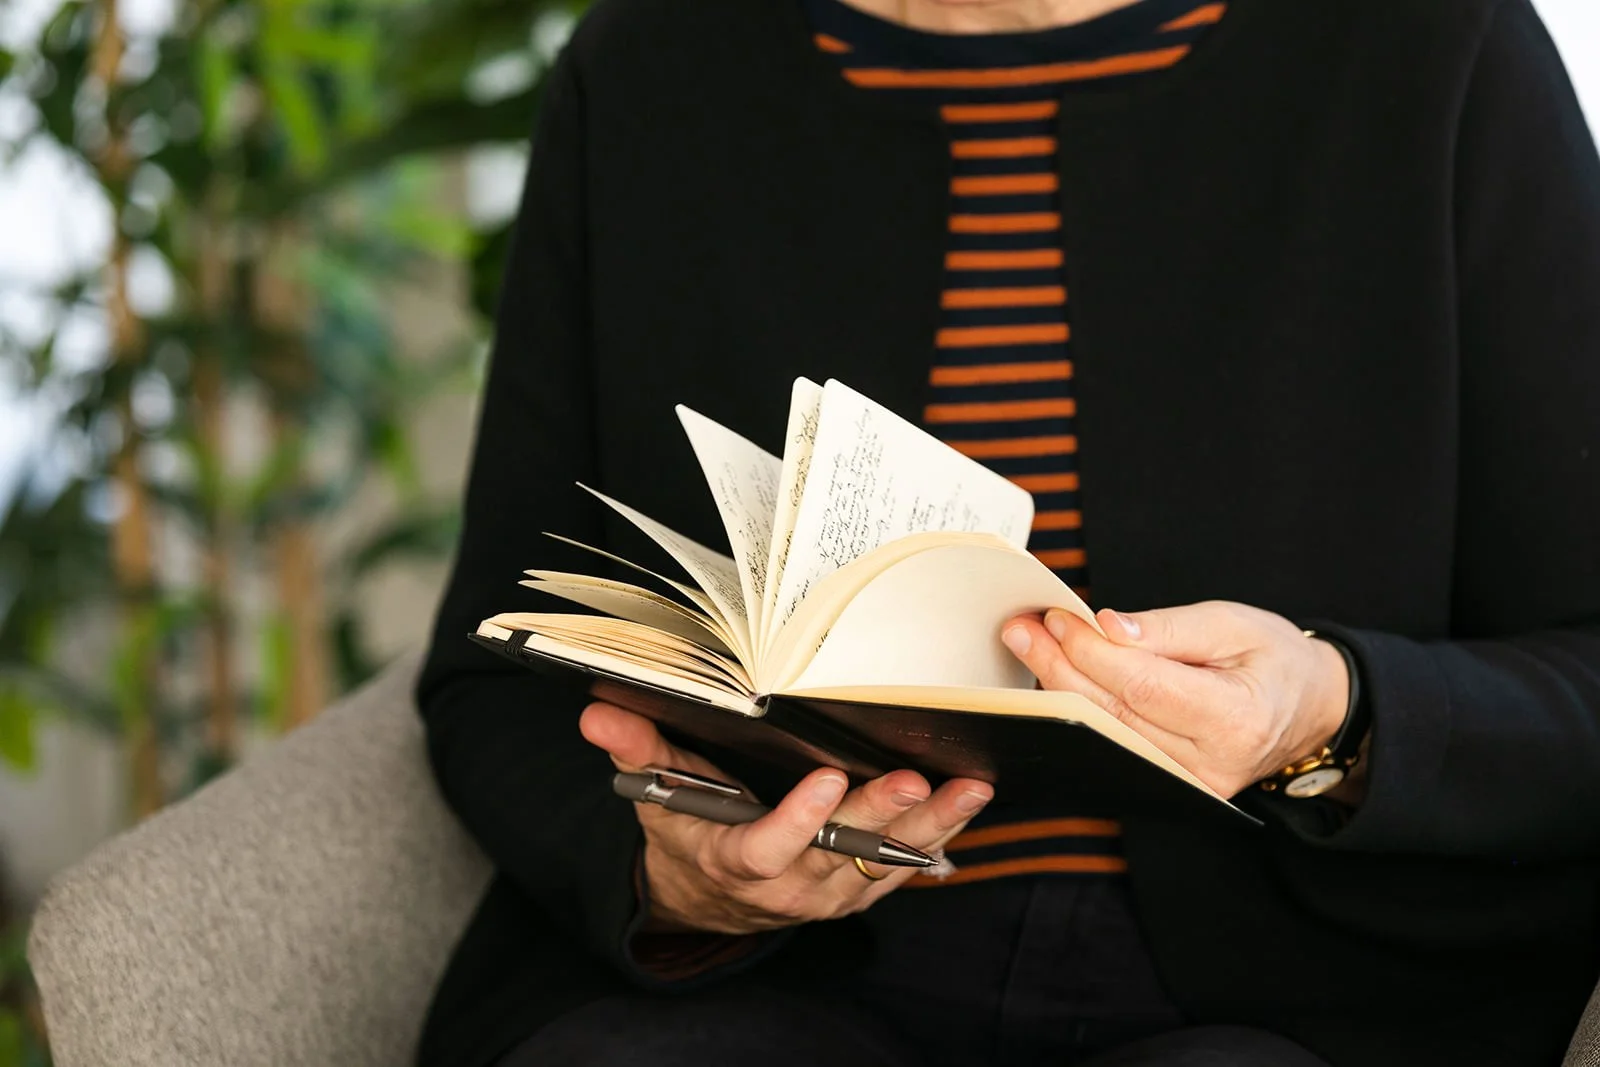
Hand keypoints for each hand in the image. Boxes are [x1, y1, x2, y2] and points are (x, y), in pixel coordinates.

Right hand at [579, 702, 992, 934]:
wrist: (710, 896)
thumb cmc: (689, 831)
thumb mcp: (657, 794)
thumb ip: (636, 752)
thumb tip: (596, 712)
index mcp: (737, 861)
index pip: (769, 848)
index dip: (800, 821)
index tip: (829, 780)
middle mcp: (790, 885)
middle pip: (841, 854)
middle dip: (881, 817)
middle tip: (914, 778)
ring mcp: (830, 892)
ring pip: (884, 862)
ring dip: (929, 827)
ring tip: (969, 788)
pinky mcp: (859, 890)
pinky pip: (904, 868)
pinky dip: (939, 838)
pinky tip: (969, 803)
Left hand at [1001, 601, 1349, 797]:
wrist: (1310, 709)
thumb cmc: (1273, 660)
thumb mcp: (1233, 624)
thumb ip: (1168, 629)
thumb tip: (1107, 627)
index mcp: (1236, 718)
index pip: (1143, 686)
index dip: (1092, 652)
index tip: (1057, 618)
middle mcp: (1211, 764)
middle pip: (1113, 714)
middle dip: (1060, 667)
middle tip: (1022, 630)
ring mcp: (1189, 784)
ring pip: (1105, 733)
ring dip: (1061, 688)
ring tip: (1029, 646)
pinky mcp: (1172, 786)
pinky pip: (1114, 746)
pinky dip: (1083, 711)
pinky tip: (1057, 679)